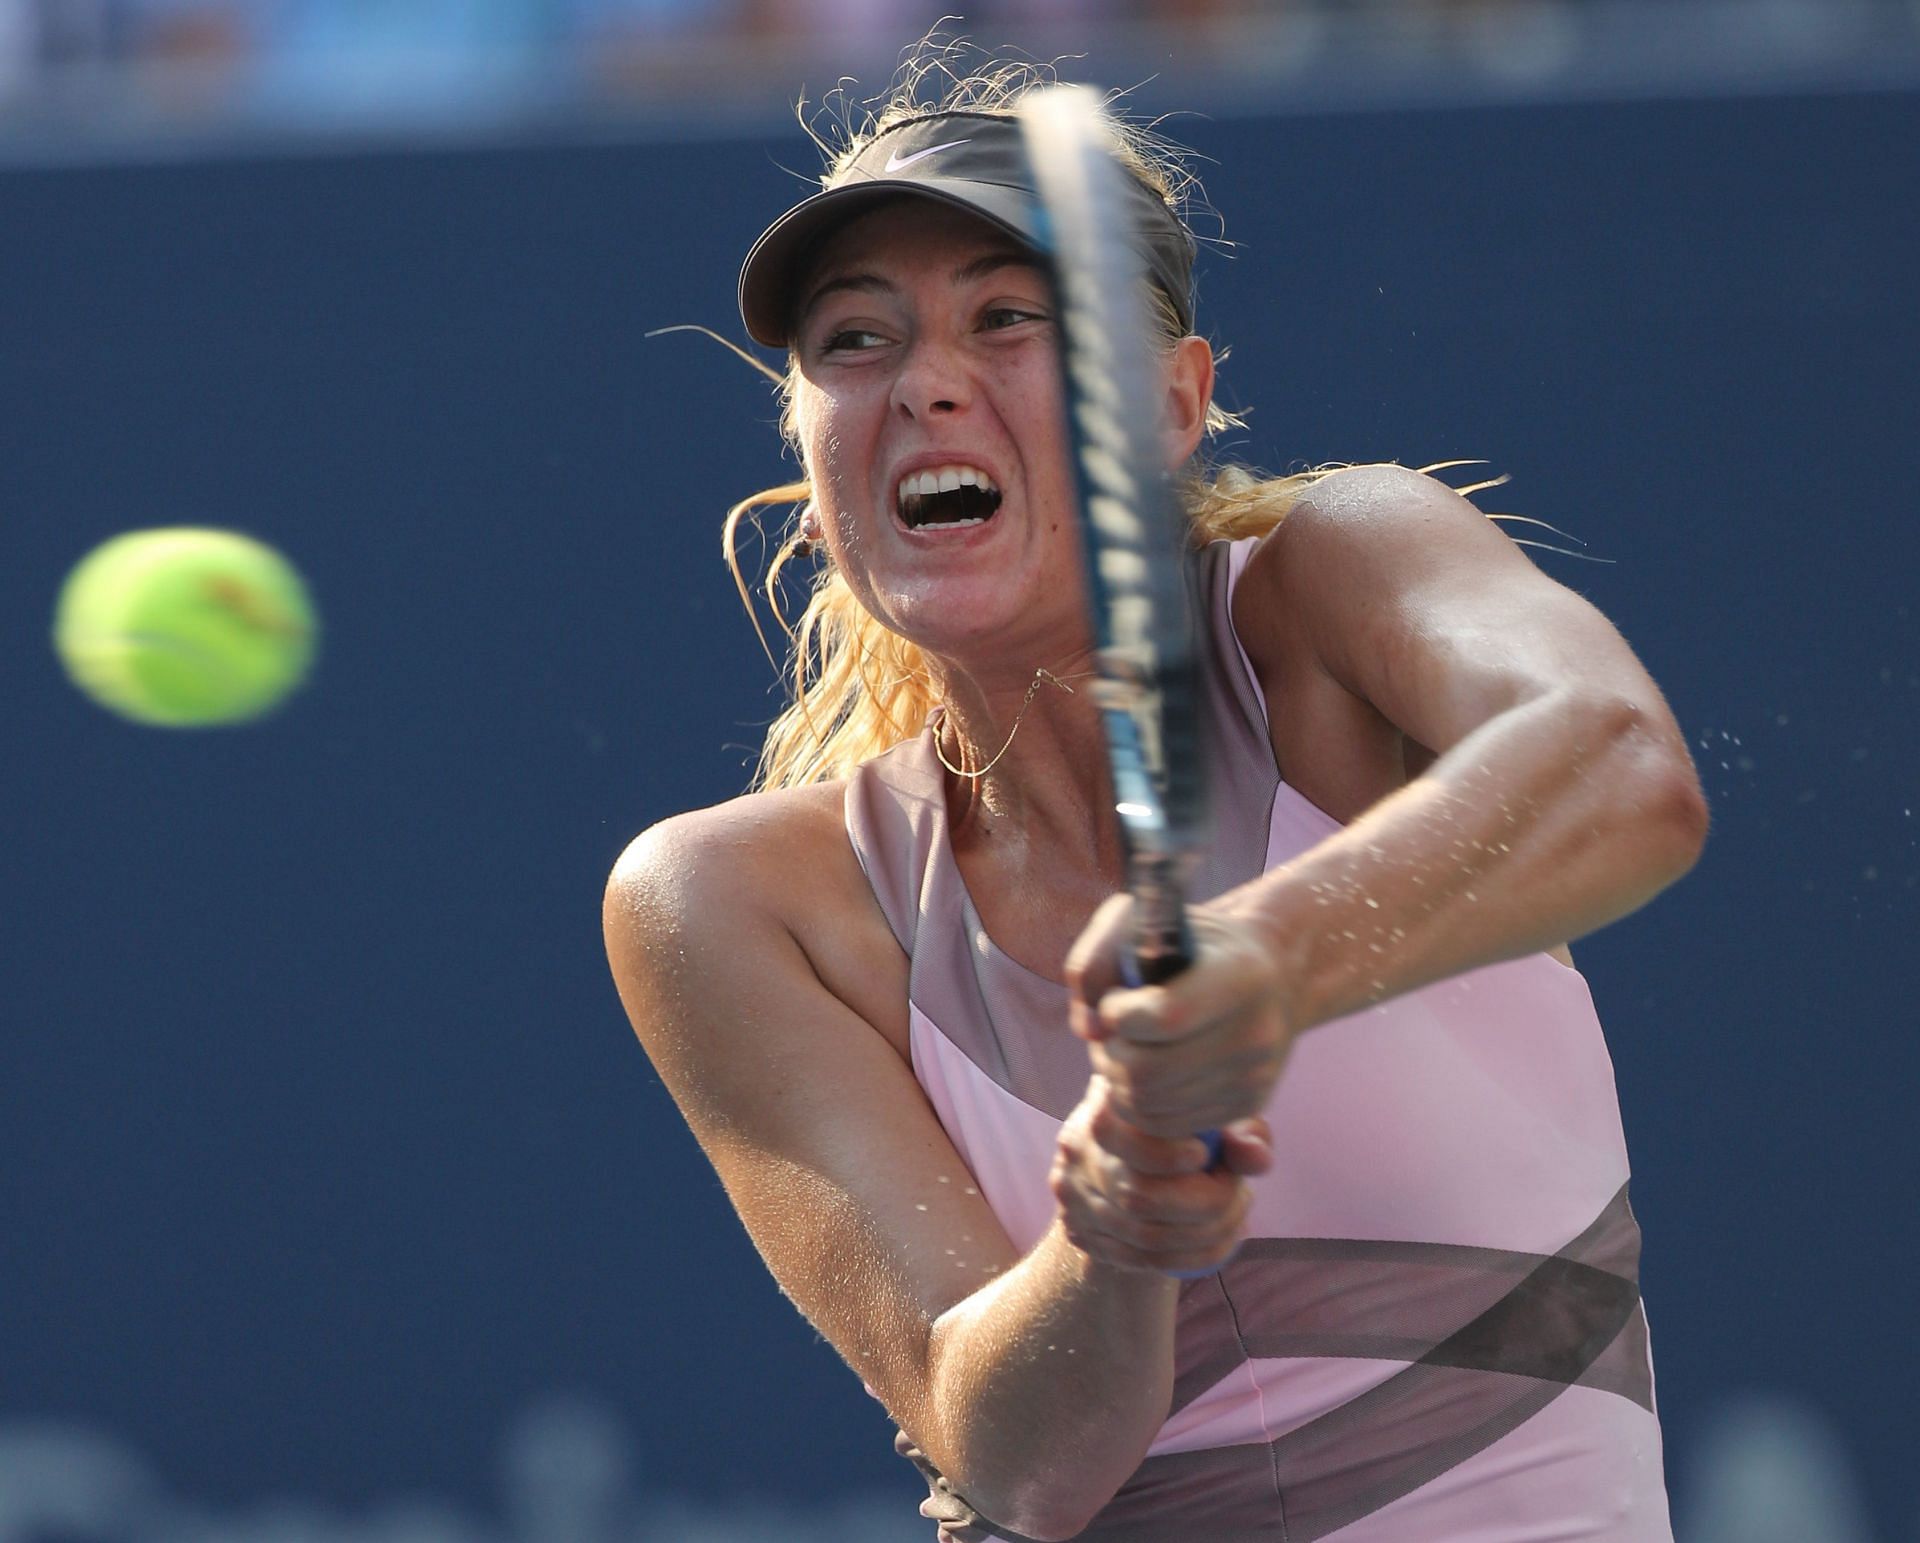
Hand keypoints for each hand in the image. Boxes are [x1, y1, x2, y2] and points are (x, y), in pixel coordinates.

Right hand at [1050, 1077, 1270, 1274]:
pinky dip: (1188, 1259)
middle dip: (1207, 1207)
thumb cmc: (1188, 1129)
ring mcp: (1072, 1192)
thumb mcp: (1218, 1120)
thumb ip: (1243, 1133)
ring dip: (1206, 1238)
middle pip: (1138, 1197)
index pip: (1117, 1132)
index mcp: (1106, 1102)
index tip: (1204, 1156)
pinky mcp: (1078, 1229)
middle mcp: (1078, 1146)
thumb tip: (1254, 1157)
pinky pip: (1137, 1260)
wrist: (1133, 1157)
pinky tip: (1216, 1243)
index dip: (1166, 1155)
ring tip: (1237, 1218)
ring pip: (1144, 1238)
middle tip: (1241, 1195)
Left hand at [1064, 894, 1295, 1140]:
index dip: (1120, 1014)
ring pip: (1149, 1104)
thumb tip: (1089, 1028)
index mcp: (1240, 974)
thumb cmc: (1190, 945)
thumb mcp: (1140, 923)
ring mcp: (1255, 1075)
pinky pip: (1165, 1126)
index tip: (1116, 1001)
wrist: (1268, 975)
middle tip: (1112, 1032)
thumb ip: (1095, 962)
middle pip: (1149, 1071)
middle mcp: (1257, 1031)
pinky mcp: (1247, 1107)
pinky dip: (1137, 1105)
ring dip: (1117, 1080)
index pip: (1165, 1017)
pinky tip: (1142, 1074)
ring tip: (1124, 1050)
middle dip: (1111, 1052)